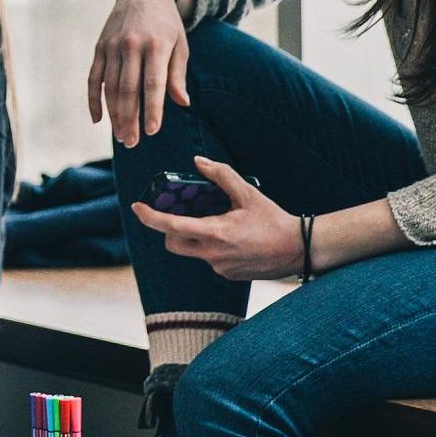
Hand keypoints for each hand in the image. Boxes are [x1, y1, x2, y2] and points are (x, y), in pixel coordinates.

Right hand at [89, 0, 189, 145]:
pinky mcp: (99, 49)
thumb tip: (182, 102)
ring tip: (120, 136)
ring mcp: (113, 47)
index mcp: (156, 44)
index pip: (153, 83)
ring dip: (114, 115)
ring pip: (111, 88)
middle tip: (131, 142)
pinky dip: (94, 101)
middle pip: (129, 89)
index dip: (152, 108)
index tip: (152, 131)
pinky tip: (98, 120)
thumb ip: (177, 74)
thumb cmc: (166, 25)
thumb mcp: (179, 44)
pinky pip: (94, 79)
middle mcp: (132, 45)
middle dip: (130, 119)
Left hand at [129, 157, 301, 280]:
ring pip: (192, 251)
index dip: (150, 217)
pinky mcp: (227, 274)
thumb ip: (221, 176)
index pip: (171, 227)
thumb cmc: (274, 220)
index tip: (136, 207)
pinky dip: (211, 246)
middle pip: (173, 243)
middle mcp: (211, 254)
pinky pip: (209, 259)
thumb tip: (198, 162)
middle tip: (180, 214)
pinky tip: (233, 237)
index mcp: (215, 233)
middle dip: (170, 229)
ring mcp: (218, 267)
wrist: (298, 250)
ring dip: (194, 236)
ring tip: (217, 222)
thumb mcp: (249, 193)